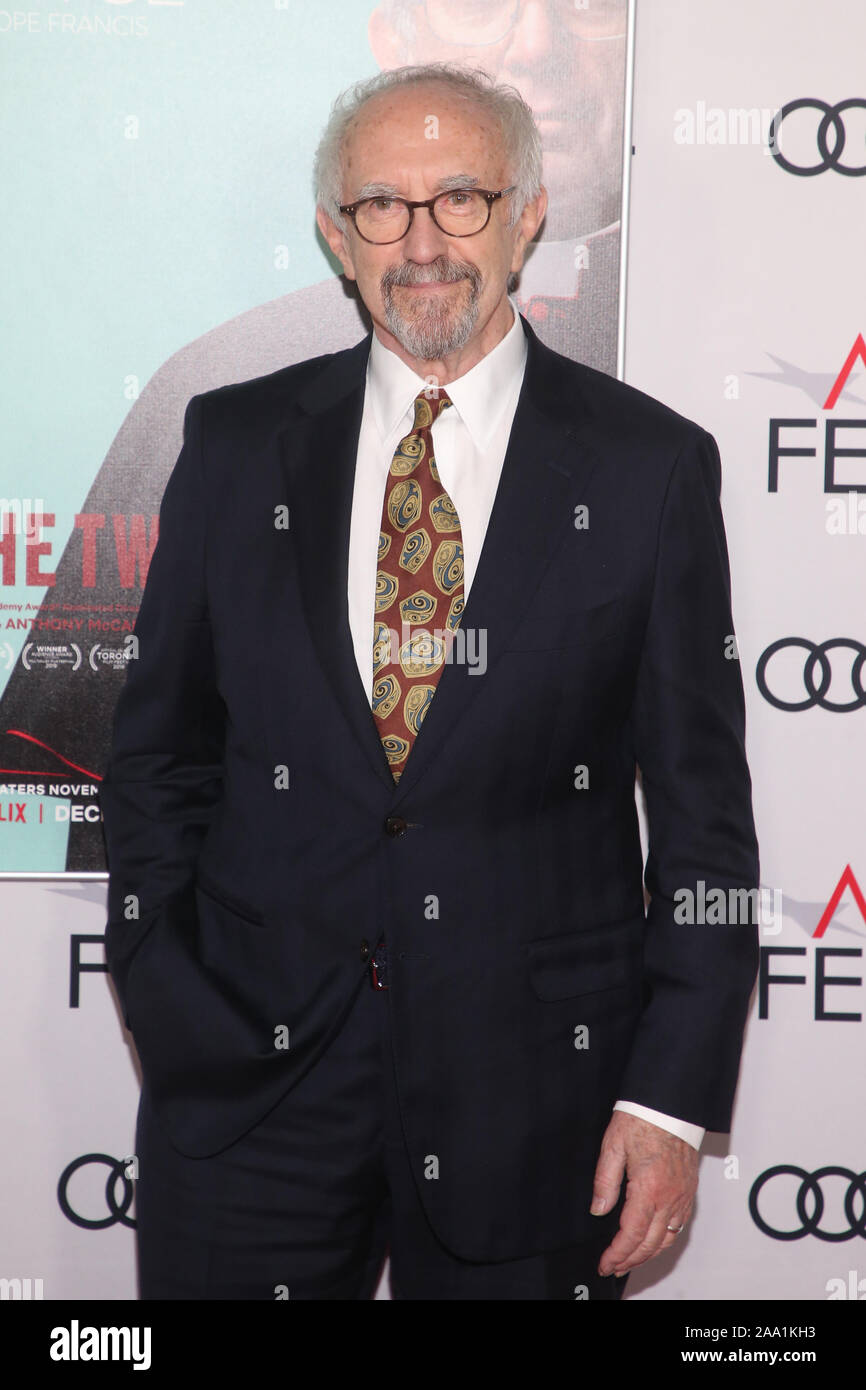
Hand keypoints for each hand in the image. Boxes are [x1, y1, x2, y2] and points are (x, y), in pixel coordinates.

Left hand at [590, 1110, 698, 1277]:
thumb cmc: (642, 1118)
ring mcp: (682, 1196)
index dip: (617, 1254)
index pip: (631, 1234)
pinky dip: (665, 1240)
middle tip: (614, 1267)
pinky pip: (679, 1225)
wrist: (669, 1104)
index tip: (605, 1263)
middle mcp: (670, 1197)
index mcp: (649, 1188)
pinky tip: (654, 1241)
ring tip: (631, 1260)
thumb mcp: (612, 1146)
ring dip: (648, 1254)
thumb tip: (598, 1209)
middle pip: (650, 1243)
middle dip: (630, 1260)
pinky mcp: (689, 1191)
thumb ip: (605, 1181)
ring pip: (667, 1239)